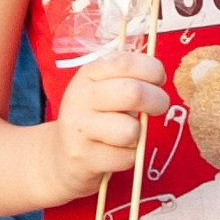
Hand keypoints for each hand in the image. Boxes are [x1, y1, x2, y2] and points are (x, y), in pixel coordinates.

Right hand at [48, 47, 166, 199]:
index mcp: (88, 74)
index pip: (126, 62)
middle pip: (133, 93)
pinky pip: (126, 157)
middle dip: (157, 101)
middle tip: (158, 107)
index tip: (158, 81)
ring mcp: (79, 128)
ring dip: (139, 135)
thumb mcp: (104, 89)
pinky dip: (129, 157)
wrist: (60, 155)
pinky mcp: (83, 157)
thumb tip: (158, 77)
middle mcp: (80, 97)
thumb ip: (129, 78)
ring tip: (127, 135)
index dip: (153, 70)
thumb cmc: (95, 118)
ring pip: (131, 130)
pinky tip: (115, 153)